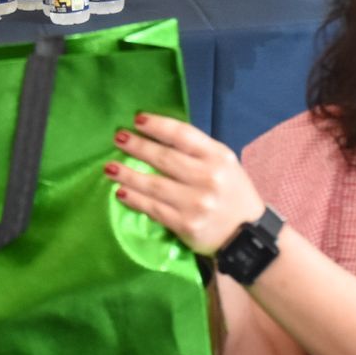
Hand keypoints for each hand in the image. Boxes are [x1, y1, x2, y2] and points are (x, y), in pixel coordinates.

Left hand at [107, 113, 265, 254]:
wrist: (246, 235)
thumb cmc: (231, 193)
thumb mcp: (224, 164)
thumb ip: (197, 151)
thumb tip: (158, 136)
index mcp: (218, 157)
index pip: (183, 135)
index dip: (158, 126)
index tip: (138, 119)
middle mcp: (208, 178)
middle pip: (165, 158)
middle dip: (138, 146)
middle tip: (118, 138)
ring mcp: (196, 203)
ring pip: (154, 185)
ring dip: (128, 174)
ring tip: (110, 167)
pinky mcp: (186, 225)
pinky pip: (153, 208)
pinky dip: (135, 199)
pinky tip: (121, 192)